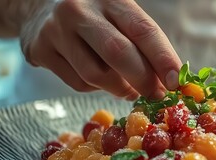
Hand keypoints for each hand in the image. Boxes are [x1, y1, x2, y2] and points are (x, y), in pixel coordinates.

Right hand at [20, 0, 180, 99]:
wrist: (40, 9)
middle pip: (118, 53)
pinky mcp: (40, 49)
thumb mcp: (119, 17)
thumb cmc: (95, 18)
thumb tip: (168, 82)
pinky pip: (77, 82)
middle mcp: (81, 10)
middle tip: (156, 95)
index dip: (162, 58)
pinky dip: (95, 88)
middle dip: (143, 80)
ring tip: (128, 88)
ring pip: (96, 74)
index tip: (176, 81)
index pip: (143, 29)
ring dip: (119, 88)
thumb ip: (143, 44)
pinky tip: (98, 77)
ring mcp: (57, 29)